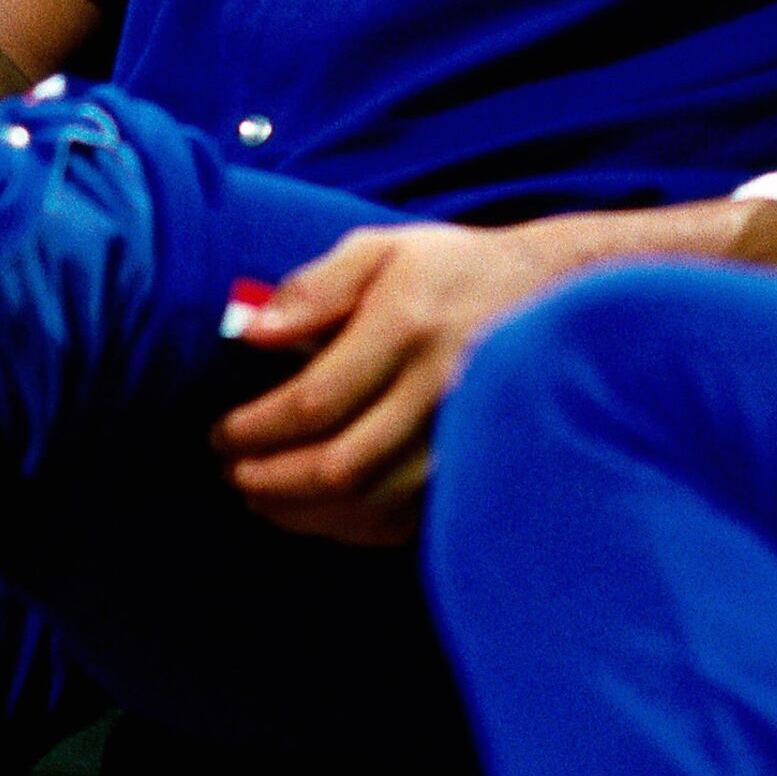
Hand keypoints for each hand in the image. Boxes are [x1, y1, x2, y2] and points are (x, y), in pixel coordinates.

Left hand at [209, 218, 604, 541]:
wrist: (555, 294)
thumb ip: (315, 287)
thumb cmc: (451, 270)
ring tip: (262, 497)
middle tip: (232, 474)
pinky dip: (355, 526)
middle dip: (271, 480)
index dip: (255, 430)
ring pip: (373, 502)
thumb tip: (251, 333)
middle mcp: (441, 387)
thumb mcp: (381, 249)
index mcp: (408, 326)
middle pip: (340, 465)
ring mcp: (467, 436)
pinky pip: (411, 518)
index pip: (313, 402)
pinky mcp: (481, 466)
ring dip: (304, 512)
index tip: (221, 434)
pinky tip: (321, 512)